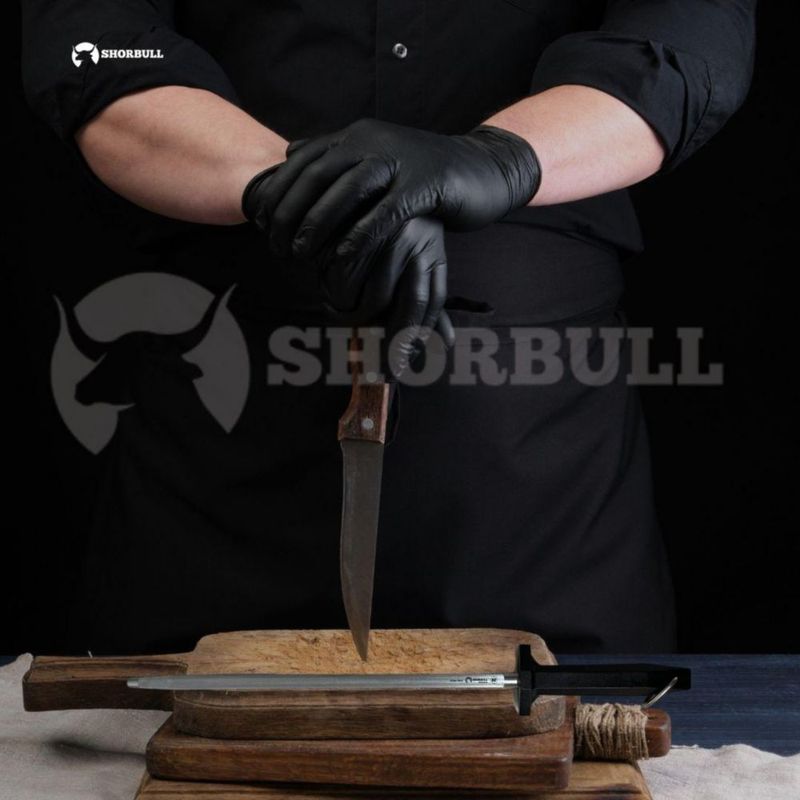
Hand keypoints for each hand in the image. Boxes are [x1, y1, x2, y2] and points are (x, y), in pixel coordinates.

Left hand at [242, 118, 540, 267]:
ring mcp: (400, 161)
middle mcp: (374, 141)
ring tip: (299, 255)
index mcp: (359, 135)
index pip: (304, 159)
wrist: (484, 166)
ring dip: (316, 226)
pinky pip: (383, 213)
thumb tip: (291, 150)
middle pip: (317, 176)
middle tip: (275, 245)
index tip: (260, 221)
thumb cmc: (424, 173)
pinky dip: (358, 237)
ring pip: (345, 193)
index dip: (278, 191)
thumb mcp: (376, 156)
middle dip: (289, 212)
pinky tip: (340, 260)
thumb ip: (336, 155)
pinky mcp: (424, 185)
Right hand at [319, 216, 453, 377]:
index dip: (416, 338)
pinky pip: (347, 281)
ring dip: (357, 319)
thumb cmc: (386, 229)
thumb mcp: (415, 260)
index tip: (398, 365)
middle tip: (376, 370)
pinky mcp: (357, 229)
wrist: (354, 178)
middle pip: (410, 306)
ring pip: (376, 299)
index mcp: (433, 250)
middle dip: (393, 344)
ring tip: (342, 316)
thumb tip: (446, 343)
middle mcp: (418, 241)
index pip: (433, 304)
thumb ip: (427, 303)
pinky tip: (327, 296)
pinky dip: (336, 298)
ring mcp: (389, 234)